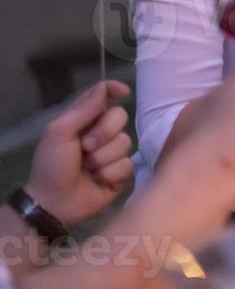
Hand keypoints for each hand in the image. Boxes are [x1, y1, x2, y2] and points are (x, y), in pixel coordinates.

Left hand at [25, 80, 133, 226]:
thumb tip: (107, 86)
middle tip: (84, 148)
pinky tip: (98, 180)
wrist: (54, 202)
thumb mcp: (60, 133)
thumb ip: (83, 109)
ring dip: (103, 158)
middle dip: (103, 133)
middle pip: (120, 116)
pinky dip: (110, 173)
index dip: (115, 89)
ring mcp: (113, 153)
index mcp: (85, 120)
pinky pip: (127, 164)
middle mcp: (101, 133)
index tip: (124, 93)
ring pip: (125, 142)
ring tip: (88, 169)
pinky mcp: (121, 172)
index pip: (105, 95)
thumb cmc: (52, 165)